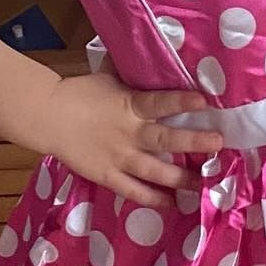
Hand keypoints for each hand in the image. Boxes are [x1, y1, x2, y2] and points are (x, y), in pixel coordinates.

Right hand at [43, 72, 223, 207]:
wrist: (47, 115)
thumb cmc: (81, 92)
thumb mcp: (111, 79)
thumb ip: (136, 79)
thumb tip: (158, 61)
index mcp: (130, 105)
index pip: (160, 102)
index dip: (181, 103)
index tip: (204, 102)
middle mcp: (129, 133)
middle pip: (165, 139)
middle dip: (194, 142)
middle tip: (218, 144)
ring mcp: (119, 157)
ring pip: (154, 170)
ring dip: (180, 177)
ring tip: (202, 183)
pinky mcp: (107, 175)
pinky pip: (133, 191)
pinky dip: (152, 199)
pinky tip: (171, 204)